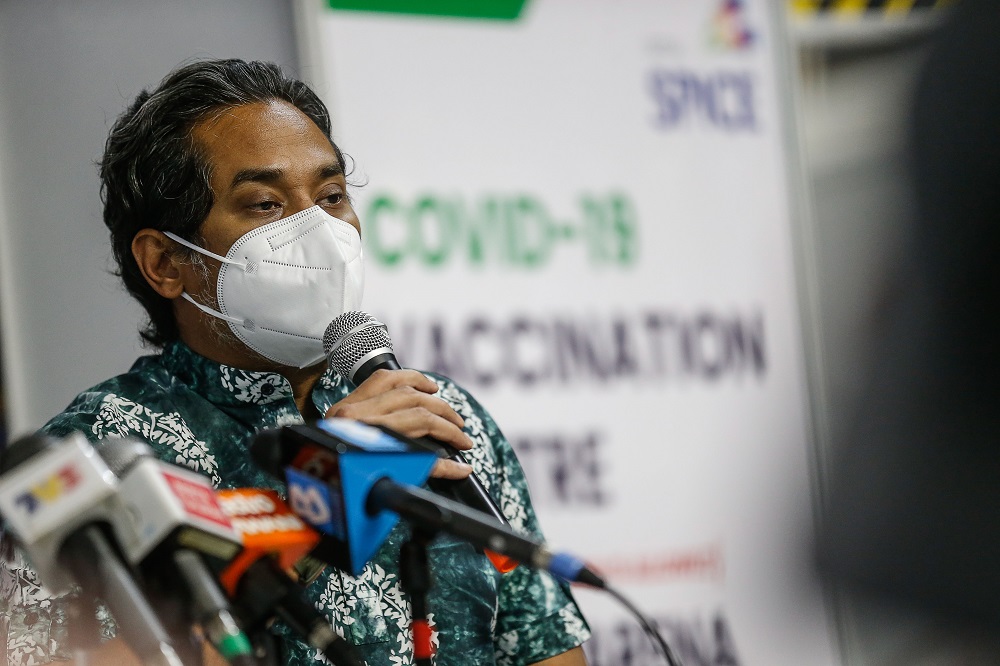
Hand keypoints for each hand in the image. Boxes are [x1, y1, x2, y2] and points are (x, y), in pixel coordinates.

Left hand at [324, 369, 472, 479]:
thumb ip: (424, 468)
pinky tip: (425, 387)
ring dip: (430, 396)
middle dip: (445, 418)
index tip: (464, 447)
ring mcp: (349, 405)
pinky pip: (383, 378)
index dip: (448, 433)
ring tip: (448, 412)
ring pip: (401, 384)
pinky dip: (408, 379)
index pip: (420, 423)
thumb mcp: (386, 478)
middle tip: (460, 432)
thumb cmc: (348, 484)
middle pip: (415, 403)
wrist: (311, 480)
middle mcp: (356, 415)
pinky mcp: (347, 401)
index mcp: (366, 435)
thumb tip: (460, 469)